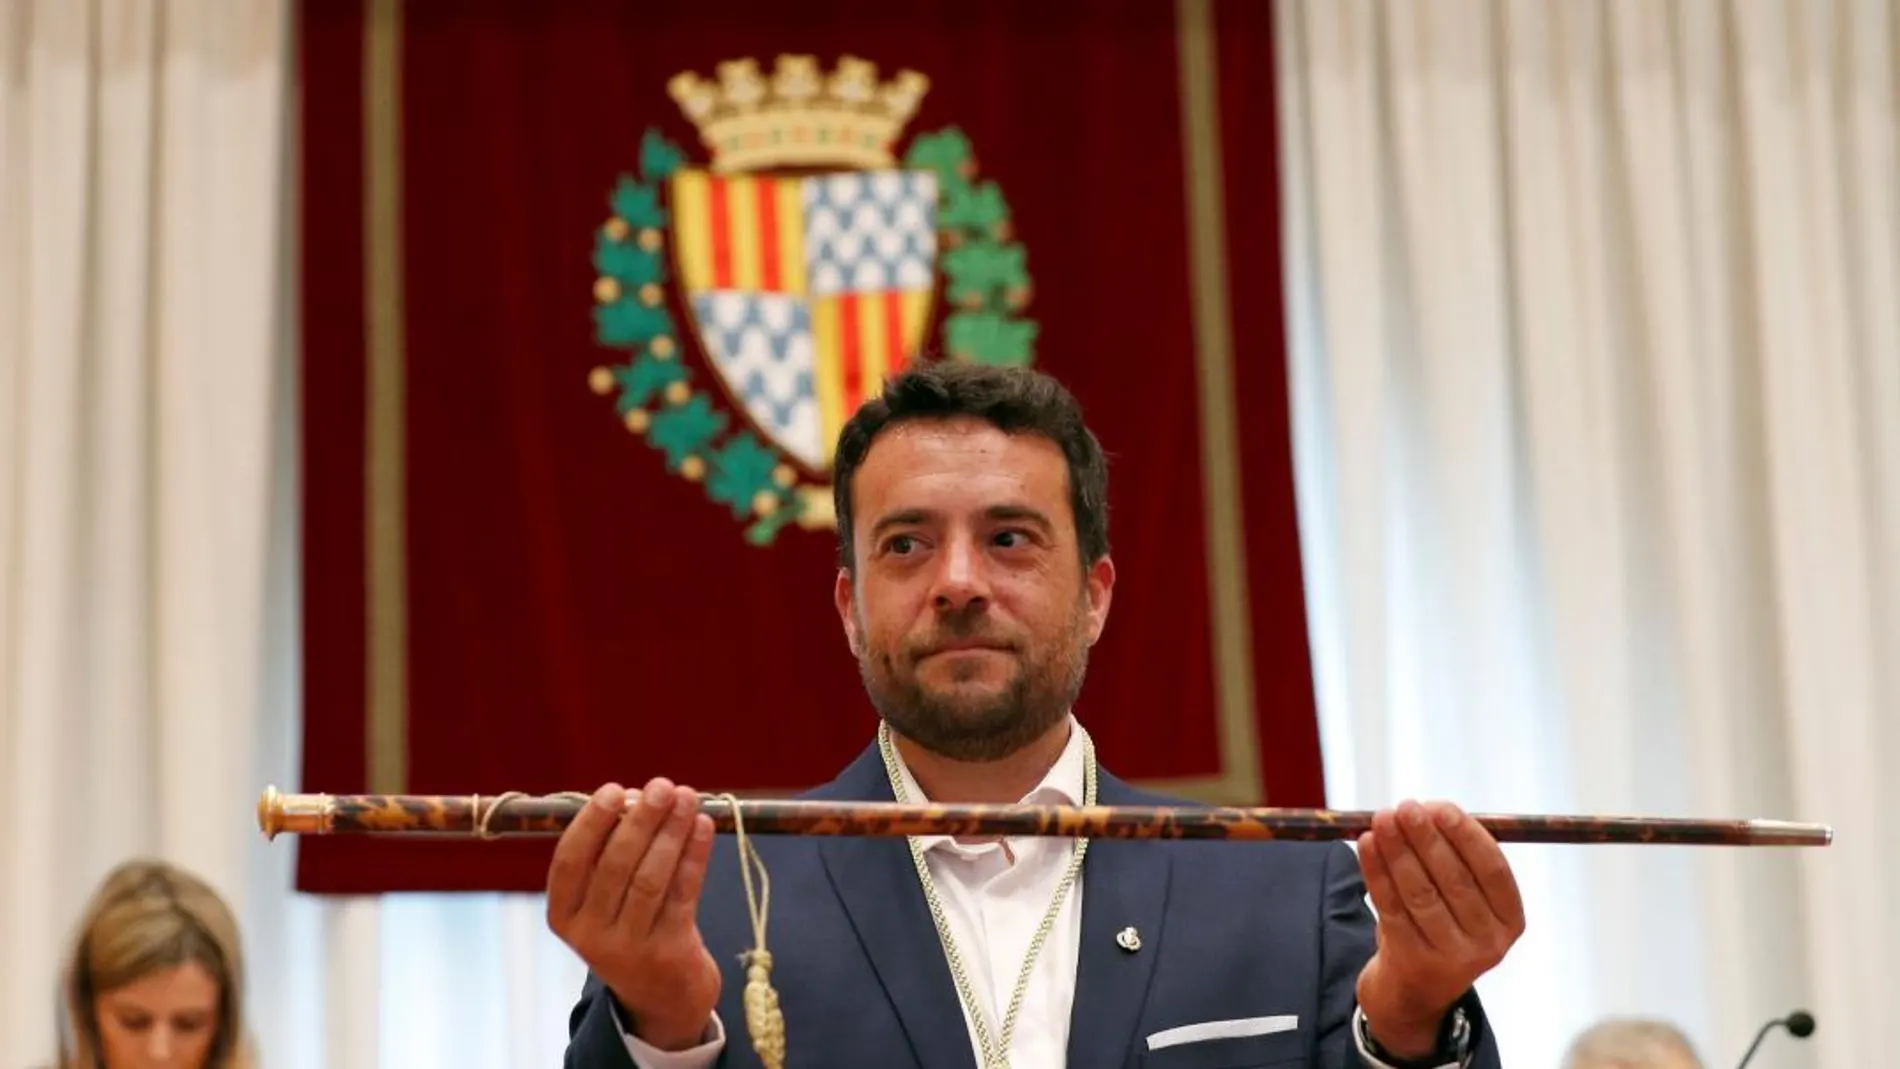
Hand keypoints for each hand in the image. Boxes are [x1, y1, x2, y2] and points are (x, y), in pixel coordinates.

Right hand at [547, 779, 719, 1049]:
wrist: (661, 995)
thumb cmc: (630, 924)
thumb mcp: (604, 900)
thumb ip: (611, 852)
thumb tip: (639, 796)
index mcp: (564, 915)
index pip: (569, 862)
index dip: (591, 823)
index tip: (615, 789)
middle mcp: (590, 934)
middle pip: (615, 866)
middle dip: (641, 819)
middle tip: (662, 786)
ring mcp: (629, 947)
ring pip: (651, 878)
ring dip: (671, 832)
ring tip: (687, 797)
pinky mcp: (669, 951)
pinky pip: (683, 892)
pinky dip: (694, 854)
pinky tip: (703, 825)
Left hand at [1354, 800, 1523, 1058]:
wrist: (1415, 986)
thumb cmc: (1443, 920)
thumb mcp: (1464, 896)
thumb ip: (1454, 853)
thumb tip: (1427, 808)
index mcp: (1510, 918)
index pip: (1494, 871)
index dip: (1467, 837)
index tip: (1441, 808)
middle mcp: (1488, 942)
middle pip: (1455, 881)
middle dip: (1426, 838)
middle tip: (1405, 806)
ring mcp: (1451, 957)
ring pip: (1420, 893)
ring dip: (1398, 851)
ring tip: (1381, 819)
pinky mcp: (1412, 960)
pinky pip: (1390, 907)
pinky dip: (1376, 871)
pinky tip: (1366, 844)